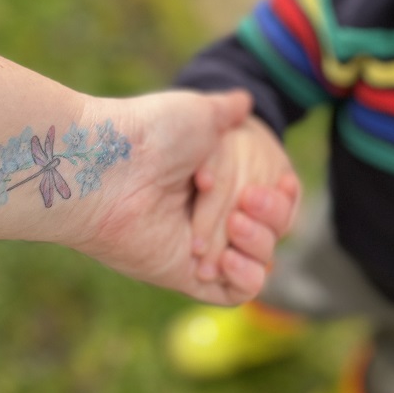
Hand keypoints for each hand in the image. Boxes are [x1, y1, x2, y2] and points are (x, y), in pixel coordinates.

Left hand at [73, 90, 296, 304]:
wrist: (109, 166)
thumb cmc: (153, 134)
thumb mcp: (199, 113)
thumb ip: (227, 112)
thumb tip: (244, 100)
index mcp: (217, 182)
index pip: (273, 200)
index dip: (283, 197)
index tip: (281, 181)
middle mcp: (212, 216)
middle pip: (271, 229)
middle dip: (272, 214)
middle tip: (248, 198)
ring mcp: (202, 249)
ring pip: (260, 260)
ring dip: (259, 242)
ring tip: (235, 223)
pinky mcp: (189, 277)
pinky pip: (238, 292)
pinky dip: (247, 276)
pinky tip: (228, 258)